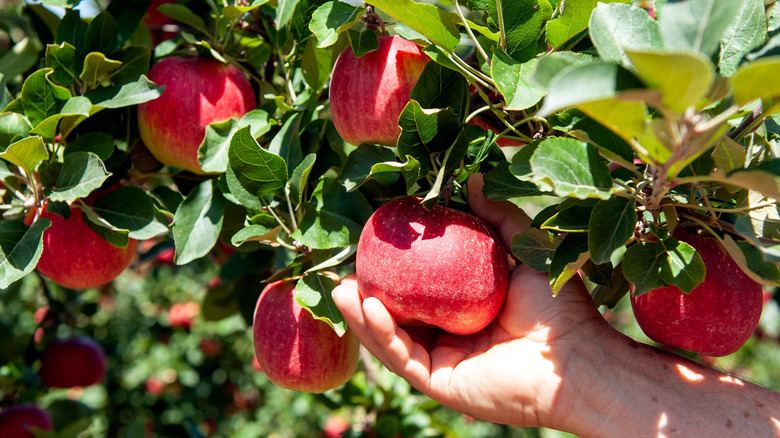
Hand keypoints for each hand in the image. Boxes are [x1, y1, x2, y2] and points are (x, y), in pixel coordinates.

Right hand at [333, 173, 610, 428]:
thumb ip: (498, 217)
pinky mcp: (440, 382)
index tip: (373, 244)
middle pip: (397, 315)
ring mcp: (443, 360)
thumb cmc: (559, 306)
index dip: (394, 271)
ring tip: (340, 288)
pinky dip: (381, 333)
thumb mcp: (525, 250)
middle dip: (366, 295)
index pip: (420, 289)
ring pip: (390, 337)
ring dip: (362, 314)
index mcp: (466, 309)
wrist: (576, 357)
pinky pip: (402, 356)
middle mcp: (450, 336)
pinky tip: (368, 306)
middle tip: (344, 270)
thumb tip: (473, 178)